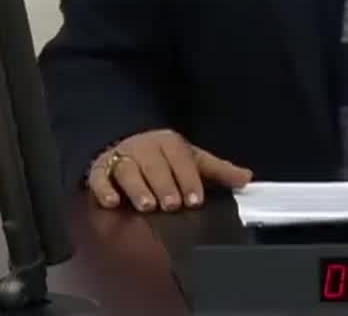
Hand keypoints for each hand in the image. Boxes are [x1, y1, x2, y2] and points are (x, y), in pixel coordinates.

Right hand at [86, 128, 252, 212]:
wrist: (128, 144)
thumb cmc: (165, 159)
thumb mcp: (192, 160)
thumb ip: (218, 171)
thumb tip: (246, 179)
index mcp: (169, 142)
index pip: (181, 159)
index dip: (188, 179)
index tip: (195, 199)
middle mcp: (145, 147)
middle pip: (155, 165)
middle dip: (164, 185)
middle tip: (171, 204)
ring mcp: (122, 156)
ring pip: (128, 170)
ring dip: (137, 188)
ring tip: (147, 206)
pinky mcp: (101, 168)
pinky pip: (100, 177)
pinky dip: (104, 189)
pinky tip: (112, 202)